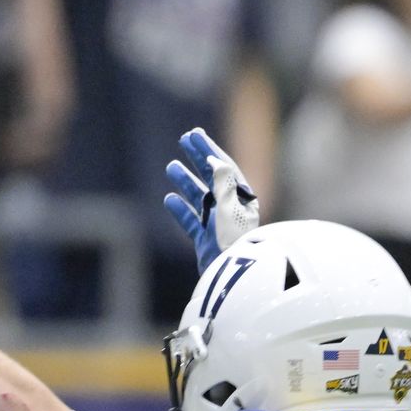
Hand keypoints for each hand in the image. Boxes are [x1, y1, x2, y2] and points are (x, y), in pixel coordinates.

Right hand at [164, 127, 259, 271]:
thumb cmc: (235, 239)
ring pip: (200, 198)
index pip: (225, 167)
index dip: (210, 150)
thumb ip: (222, 181)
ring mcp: (218, 225)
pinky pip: (192, 221)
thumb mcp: (230, 205)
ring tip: (171, 167)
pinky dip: (181, 210)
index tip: (195, 134)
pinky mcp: (207, 242)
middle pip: (213, 178)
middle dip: (198, 158)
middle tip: (184, 140)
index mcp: (242, 198)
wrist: (235, 276)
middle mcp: (231, 209)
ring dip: (186, 181)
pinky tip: (169, 199)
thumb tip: (215, 159)